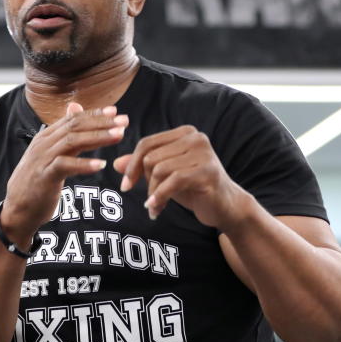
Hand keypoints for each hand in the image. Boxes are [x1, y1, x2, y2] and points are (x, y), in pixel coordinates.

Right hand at [0, 102, 127, 243]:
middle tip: (124, 122)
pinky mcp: (44, 176)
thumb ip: (66, 133)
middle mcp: (44, 143)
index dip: (95, 114)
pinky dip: (84, 164)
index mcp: (47, 136)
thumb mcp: (52, 153)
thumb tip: (75, 107)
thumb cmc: (38, 181)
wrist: (18, 209)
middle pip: (75, 126)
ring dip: (98, 137)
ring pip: (72, 141)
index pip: (73, 119)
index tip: (116, 112)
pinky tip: (101, 164)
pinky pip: (65, 165)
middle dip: (102, 123)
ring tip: (119, 136)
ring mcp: (42, 159)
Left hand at [113, 125, 246, 227]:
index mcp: (185, 133)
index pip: (147, 143)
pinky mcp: (208, 171)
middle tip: (149, 201)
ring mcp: (204, 153)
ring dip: (153, 193)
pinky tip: (157, 208)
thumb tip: (116, 163)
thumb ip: (143, 167)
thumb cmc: (194, 188)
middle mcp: (196, 138)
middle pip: (152, 157)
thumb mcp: (165, 175)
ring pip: (160, 170)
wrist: (225, 207)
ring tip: (155, 207)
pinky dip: (160, 196)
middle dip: (145, 183)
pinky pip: (173, 181)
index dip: (132, 165)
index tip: (125, 185)